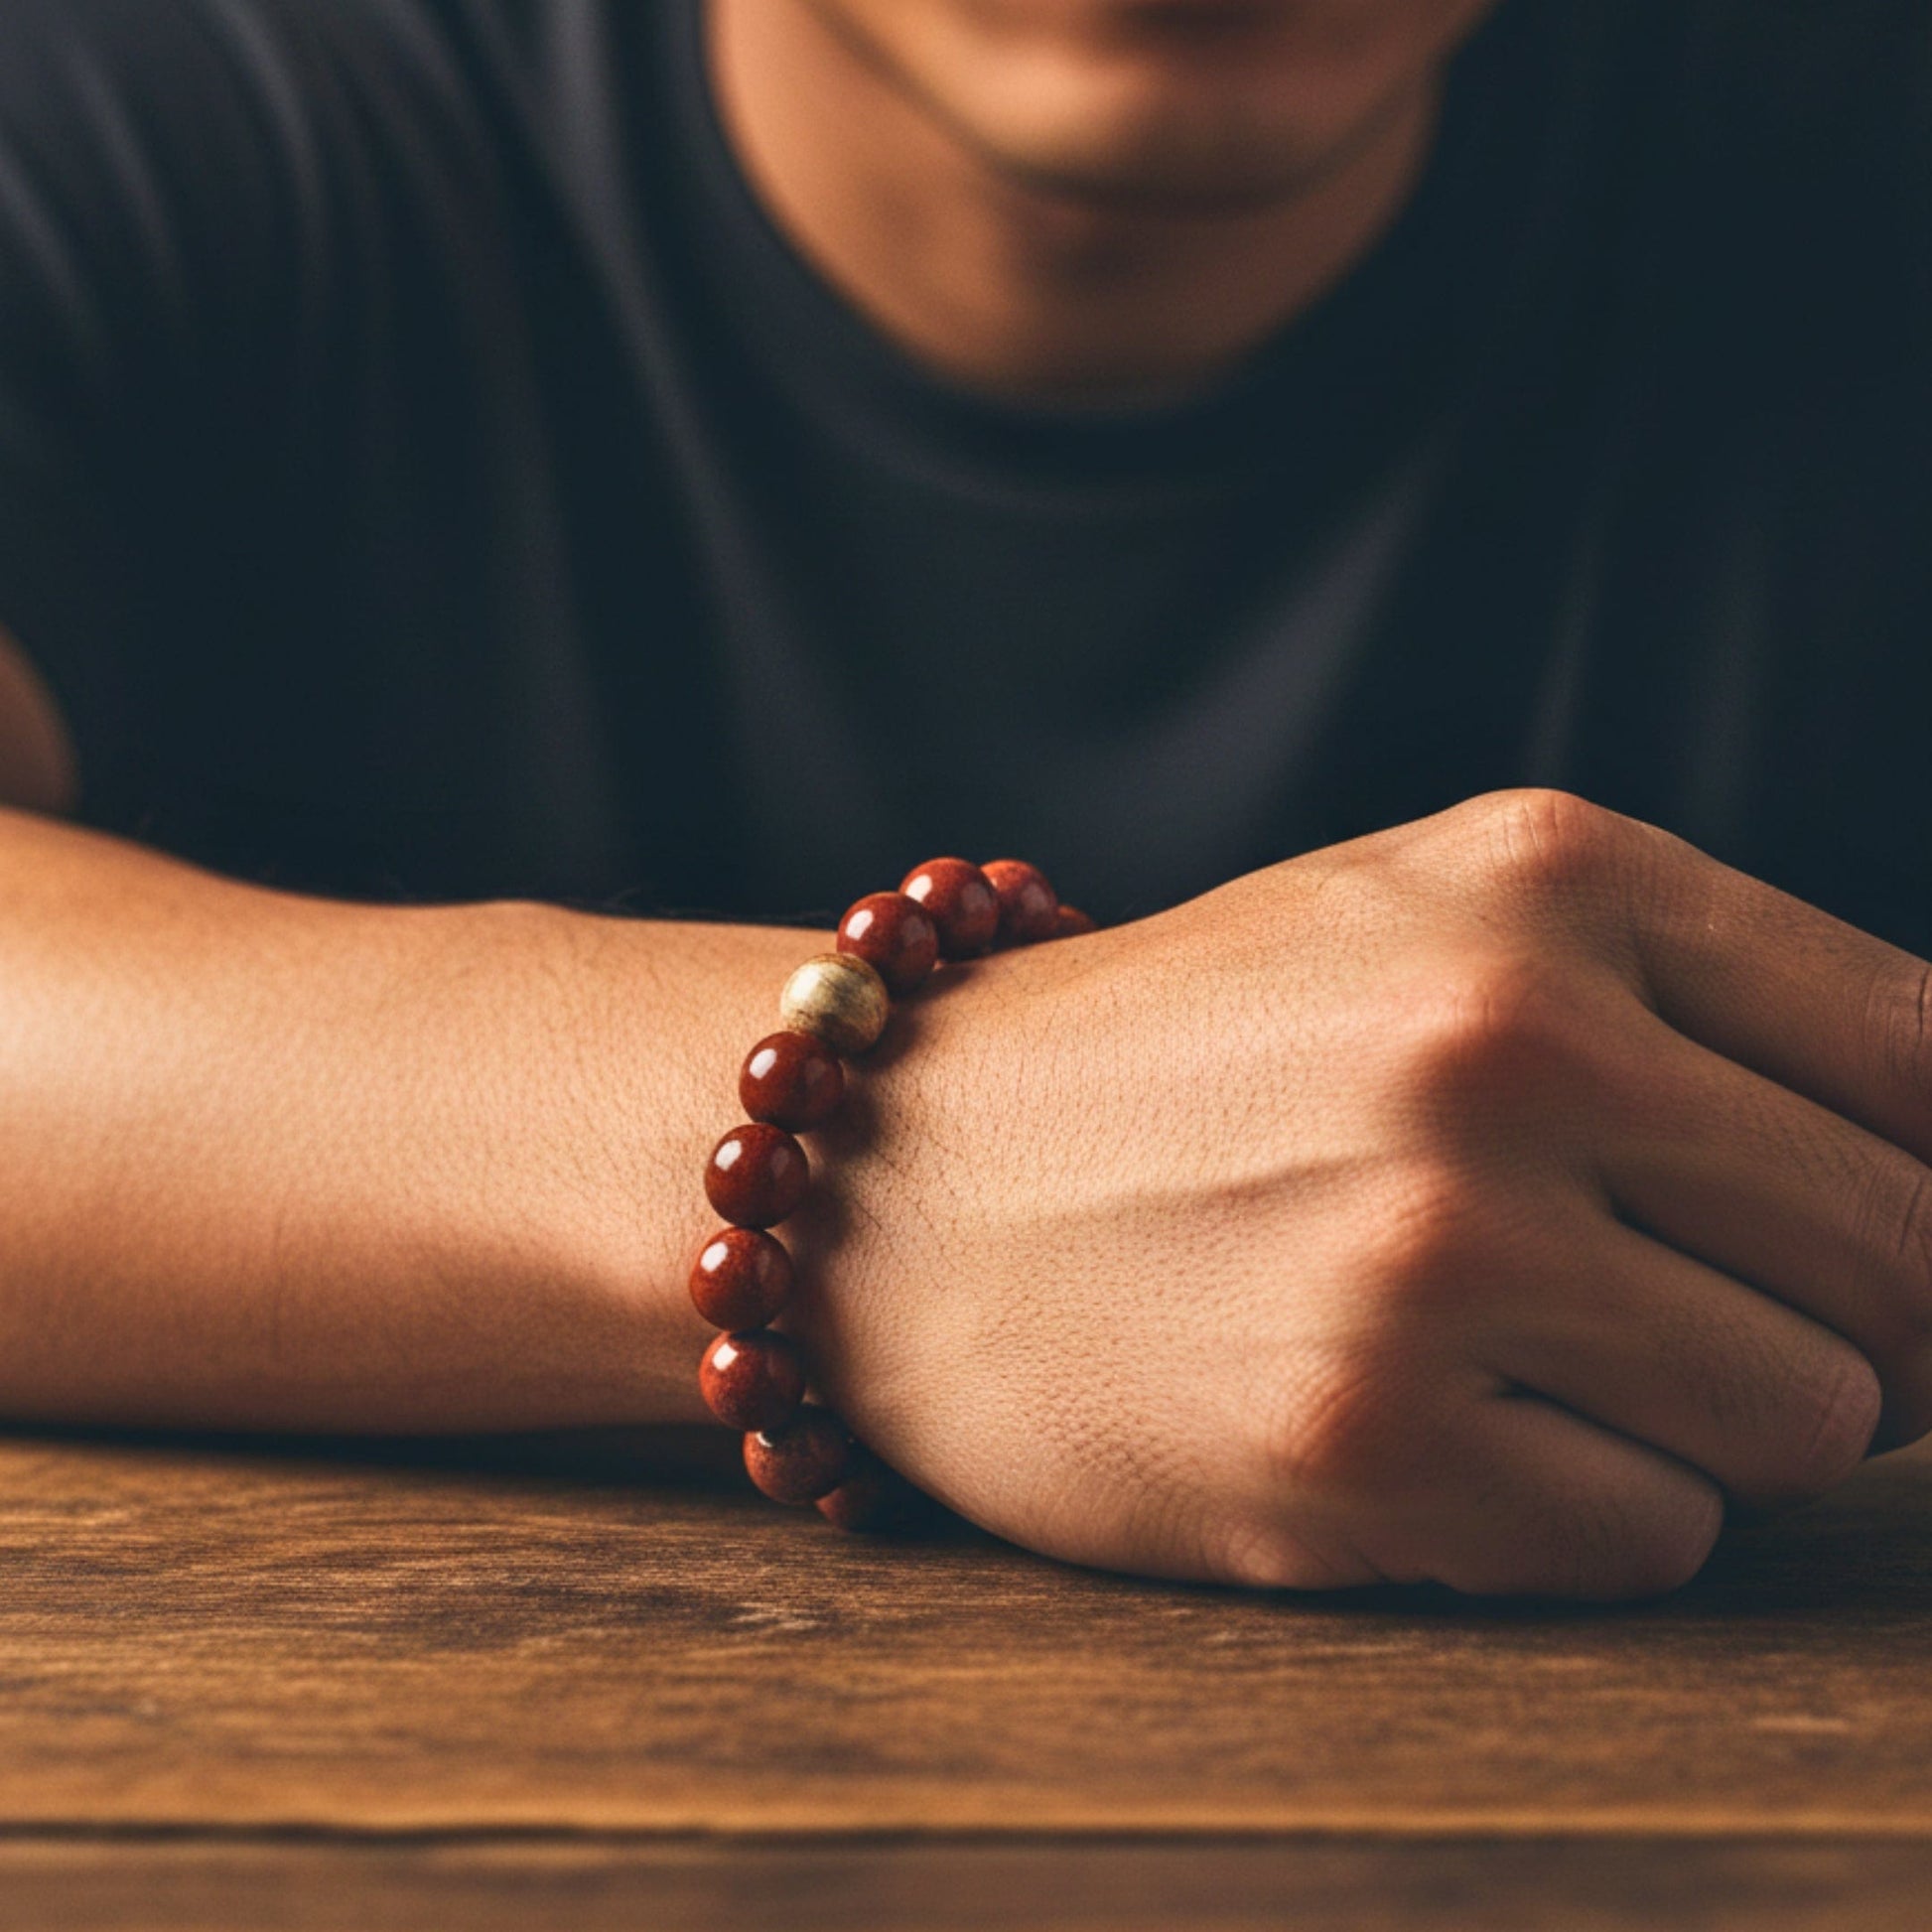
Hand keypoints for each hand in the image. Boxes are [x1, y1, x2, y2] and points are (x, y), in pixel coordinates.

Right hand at [792, 791, 1931, 1597]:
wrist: (906, 1179)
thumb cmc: (1187, 1056)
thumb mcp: (1426, 922)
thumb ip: (1691, 1005)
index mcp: (1547, 876)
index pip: (1930, 1062)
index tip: (1870, 1245)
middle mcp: (1506, 1039)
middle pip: (1909, 1261)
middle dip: (1850, 1327)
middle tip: (1695, 1318)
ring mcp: (1435, 1245)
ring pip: (1808, 1419)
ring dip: (1704, 1422)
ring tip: (1526, 1360)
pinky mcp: (1364, 1441)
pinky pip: (1652, 1535)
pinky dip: (1578, 1508)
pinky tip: (1431, 1432)